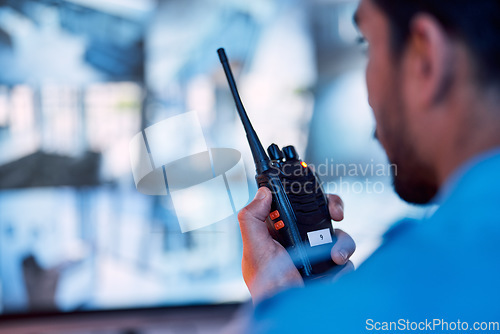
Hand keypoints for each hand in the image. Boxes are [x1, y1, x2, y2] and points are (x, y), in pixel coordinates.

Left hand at [237, 187, 355, 302]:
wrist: (288, 311)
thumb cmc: (266, 284)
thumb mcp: (254, 248)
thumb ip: (252, 218)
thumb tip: (263, 192)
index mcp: (280, 228)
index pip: (295, 201)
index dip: (306, 192)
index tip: (314, 190)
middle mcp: (300, 237)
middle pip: (323, 212)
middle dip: (334, 208)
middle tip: (337, 215)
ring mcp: (317, 253)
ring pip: (339, 234)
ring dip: (342, 243)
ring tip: (336, 258)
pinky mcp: (331, 268)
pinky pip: (346, 258)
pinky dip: (343, 265)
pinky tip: (333, 275)